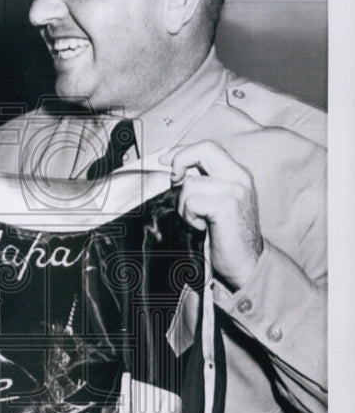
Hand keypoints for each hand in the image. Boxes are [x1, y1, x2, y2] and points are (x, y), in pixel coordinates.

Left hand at [161, 141, 263, 290]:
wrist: (247, 264)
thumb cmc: (228, 237)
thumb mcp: (217, 203)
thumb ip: (203, 184)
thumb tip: (173, 172)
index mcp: (237, 174)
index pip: (207, 147)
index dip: (182, 151)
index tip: (165, 161)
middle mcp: (239, 177)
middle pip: (204, 149)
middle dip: (180, 161)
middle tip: (173, 181)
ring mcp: (235, 190)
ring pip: (190, 184)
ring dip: (184, 205)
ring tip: (198, 220)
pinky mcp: (228, 206)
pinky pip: (191, 202)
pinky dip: (189, 217)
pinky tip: (202, 228)